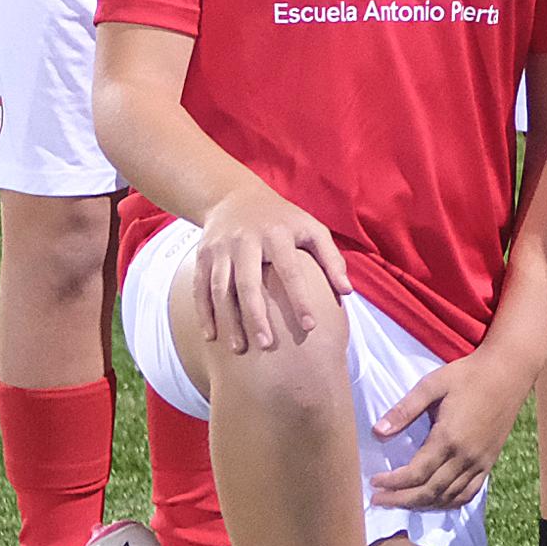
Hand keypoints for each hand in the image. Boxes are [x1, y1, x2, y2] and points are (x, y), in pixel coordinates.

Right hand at [193, 185, 351, 354]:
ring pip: (221, 289)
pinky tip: (212, 336)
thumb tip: (346, 291)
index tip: (310, 326)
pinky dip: (205, 312)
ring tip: (239, 349)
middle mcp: (246, 240)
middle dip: (256, 316)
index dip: (300, 299)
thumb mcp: (311, 228)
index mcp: (277, 234)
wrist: (234, 196)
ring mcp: (221, 248)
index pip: (290, 270)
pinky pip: (200, 287)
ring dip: (228, 320)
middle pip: (248, 283)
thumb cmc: (282, 219)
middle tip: (267, 346)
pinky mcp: (203, 255)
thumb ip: (331, 258)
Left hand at [369, 346, 528, 510]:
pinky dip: (448, 503)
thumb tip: (377, 432)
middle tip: (378, 500)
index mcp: (449, 437)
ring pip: (447, 496)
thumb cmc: (468, 375)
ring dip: (421, 504)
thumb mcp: (432, 385)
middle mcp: (466, 456)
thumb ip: (404, 410)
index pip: (416, 473)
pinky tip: (433, 501)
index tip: (374, 482)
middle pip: (429, 491)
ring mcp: (480, 462)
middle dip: (400, 500)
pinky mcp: (489, 462)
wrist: (509, 371)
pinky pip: (468, 493)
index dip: (392, 482)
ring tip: (400, 502)